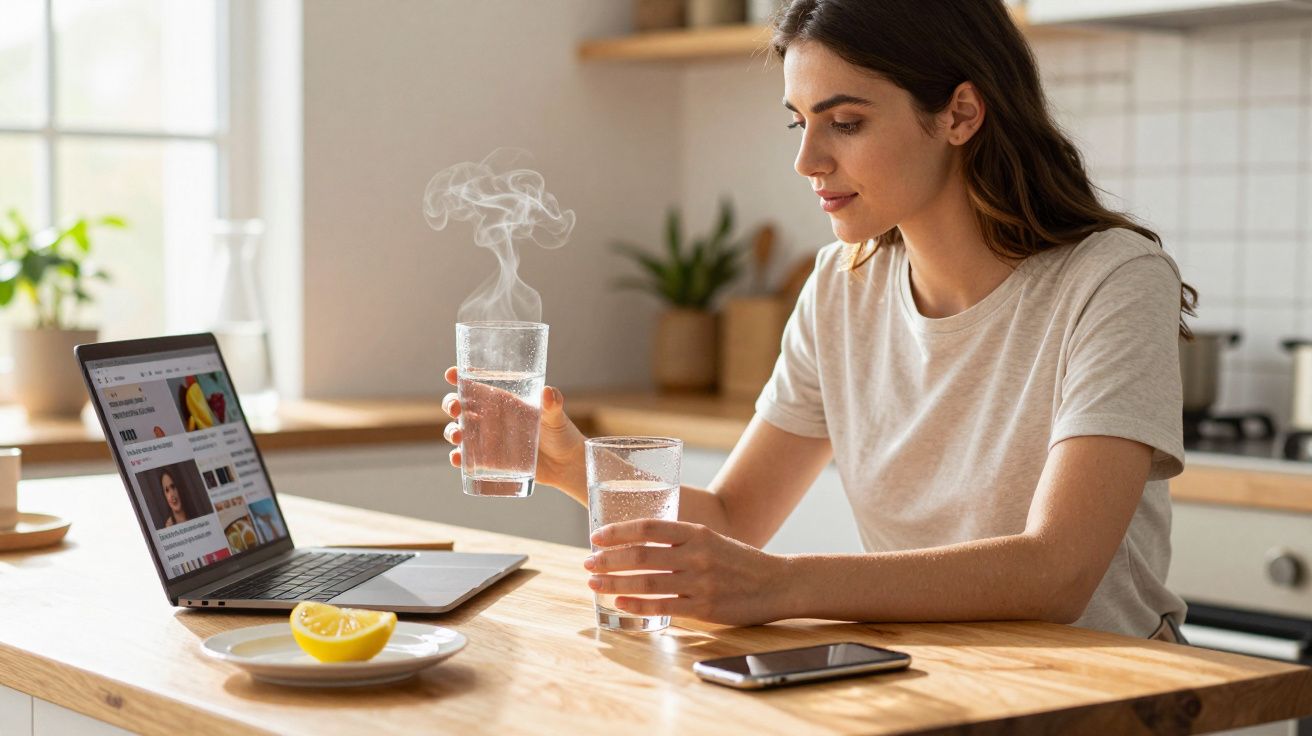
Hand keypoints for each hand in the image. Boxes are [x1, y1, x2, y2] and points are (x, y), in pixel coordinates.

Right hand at [441, 366, 588, 499]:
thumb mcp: (556, 416)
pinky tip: (457, 458)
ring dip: (451, 431)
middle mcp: (491, 419)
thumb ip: (553, 404)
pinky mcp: (490, 461)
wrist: (565, 464)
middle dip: (451, 404)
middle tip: (454, 408)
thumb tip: (548, 393)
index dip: (461, 377)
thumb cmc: (560, 432)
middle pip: (462, 407)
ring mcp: (488, 440)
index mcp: (504, 401)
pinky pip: (468, 458)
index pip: (478, 385)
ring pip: (460, 431)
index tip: (450, 374)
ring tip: (457, 436)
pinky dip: (458, 458)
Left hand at [584, 520, 790, 626]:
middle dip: (608, 559)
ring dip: (614, 582)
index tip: (596, 537)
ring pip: (647, 581)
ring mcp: (700, 582)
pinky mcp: (704, 607)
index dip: (618, 532)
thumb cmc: (739, 562)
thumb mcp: (711, 540)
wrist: (778, 583)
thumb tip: (637, 545)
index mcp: (696, 532)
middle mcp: (696, 554)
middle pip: (641, 554)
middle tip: (588, 562)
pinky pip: (662, 606)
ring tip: (594, 583)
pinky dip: (637, 604)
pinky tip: (620, 602)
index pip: (648, 527)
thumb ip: (680, 541)